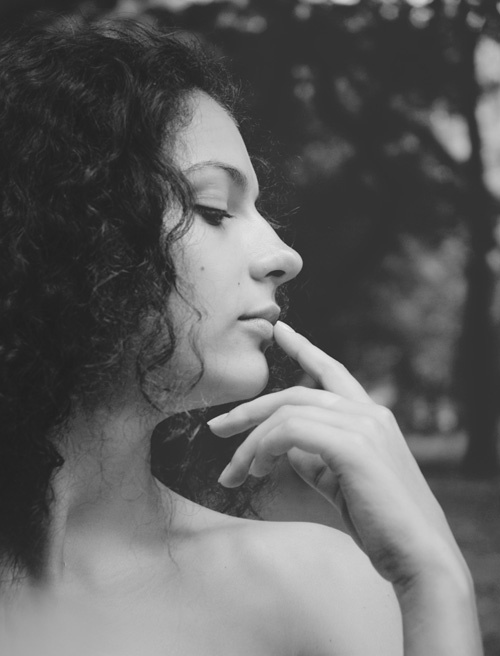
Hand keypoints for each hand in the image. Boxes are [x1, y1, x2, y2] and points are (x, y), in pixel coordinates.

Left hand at [208, 322, 464, 587]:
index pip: (332, 371)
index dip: (304, 348)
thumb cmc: (379, 522)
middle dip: (249, 410)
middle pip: (294, 395)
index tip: (280, 330)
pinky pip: (291, 432)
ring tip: (234, 474)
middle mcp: (369, 412)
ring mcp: (363, 425)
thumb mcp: (341, 480)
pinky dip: (264, 448)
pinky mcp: (353, 445)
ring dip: (251, 443)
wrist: (418, 555)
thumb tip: (283, 446)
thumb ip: (316, 455)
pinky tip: (257, 471)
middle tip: (215, 428)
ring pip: (286, 415)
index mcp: (371, 415)